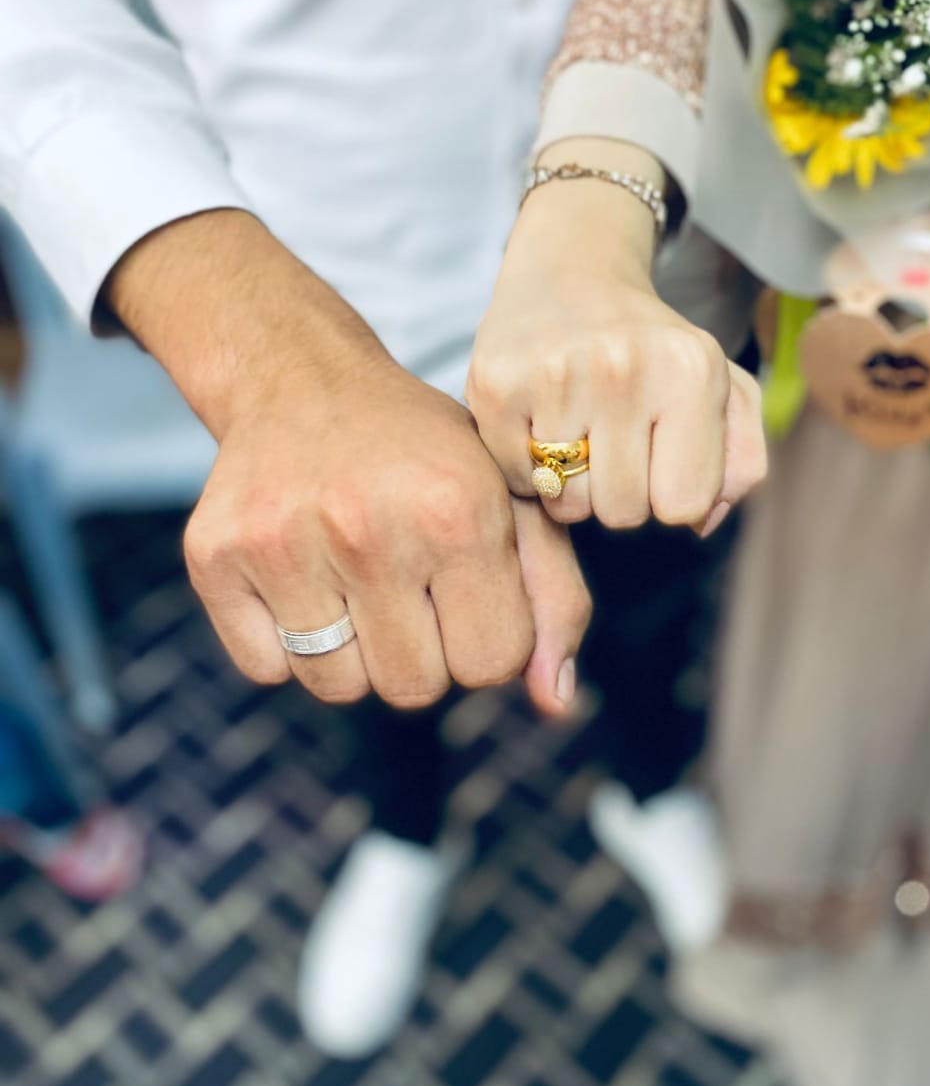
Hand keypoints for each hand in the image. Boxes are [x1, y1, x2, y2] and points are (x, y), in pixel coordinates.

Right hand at [107, 211, 590, 713]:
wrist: (301, 379)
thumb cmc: (426, 456)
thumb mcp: (513, 501)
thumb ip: (555, 602)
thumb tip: (557, 706)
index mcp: (458, 511)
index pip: (491, 663)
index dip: (487, 634)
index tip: (467, 585)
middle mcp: (368, 526)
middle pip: (414, 689)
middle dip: (423, 650)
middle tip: (408, 581)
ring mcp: (283, 542)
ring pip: (338, 689)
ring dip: (354, 653)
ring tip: (355, 578)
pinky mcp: (216, 554)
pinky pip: (266, 669)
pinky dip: (285, 640)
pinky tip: (302, 573)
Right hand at [467, 147, 766, 531]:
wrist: (568, 275)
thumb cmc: (652, 349)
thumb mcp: (722, 390)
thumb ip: (742, 463)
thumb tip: (702, 523)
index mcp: (692, 369)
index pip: (684, 506)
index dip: (669, 493)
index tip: (658, 454)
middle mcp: (625, 366)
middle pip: (623, 512)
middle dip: (619, 491)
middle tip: (610, 440)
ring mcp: (555, 373)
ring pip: (568, 503)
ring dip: (570, 483)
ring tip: (575, 428)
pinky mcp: (496, 383)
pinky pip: (518, 480)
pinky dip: (526, 465)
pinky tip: (538, 419)